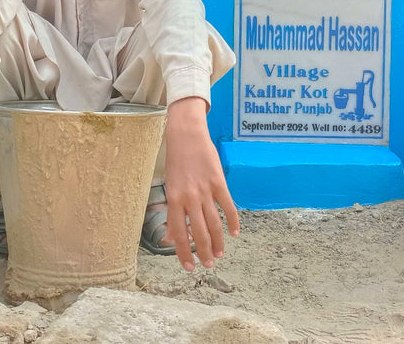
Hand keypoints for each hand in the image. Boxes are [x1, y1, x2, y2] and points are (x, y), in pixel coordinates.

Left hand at [163, 97, 239, 270]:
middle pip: (198, 233)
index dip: (184, 254)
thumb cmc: (176, 161)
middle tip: (209, 264)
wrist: (186, 135)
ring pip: (214, 224)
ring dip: (218, 242)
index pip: (179, 235)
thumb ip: (173, 213)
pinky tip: (235, 232)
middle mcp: (189, 198)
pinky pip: (228, 207)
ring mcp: (205, 190)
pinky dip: (233, 221)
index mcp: (174, 200)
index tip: (190, 267)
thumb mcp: (169, 187)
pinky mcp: (219, 182)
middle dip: (205, 252)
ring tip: (220, 254)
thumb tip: (172, 237)